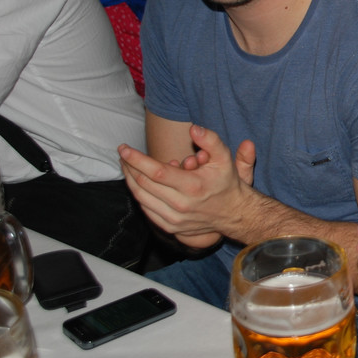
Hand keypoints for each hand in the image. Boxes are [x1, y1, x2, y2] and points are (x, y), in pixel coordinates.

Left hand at [119, 125, 256, 247]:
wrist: (234, 213)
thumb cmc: (226, 182)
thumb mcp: (224, 158)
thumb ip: (211, 140)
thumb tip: (194, 129)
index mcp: (193, 186)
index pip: (156, 171)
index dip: (137, 159)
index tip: (124, 148)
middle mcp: (181, 205)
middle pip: (144, 184)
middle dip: (129, 167)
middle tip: (123, 154)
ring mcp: (174, 219)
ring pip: (141, 198)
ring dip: (130, 180)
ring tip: (126, 166)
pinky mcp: (170, 227)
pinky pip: (146, 210)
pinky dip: (138, 195)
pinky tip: (137, 184)